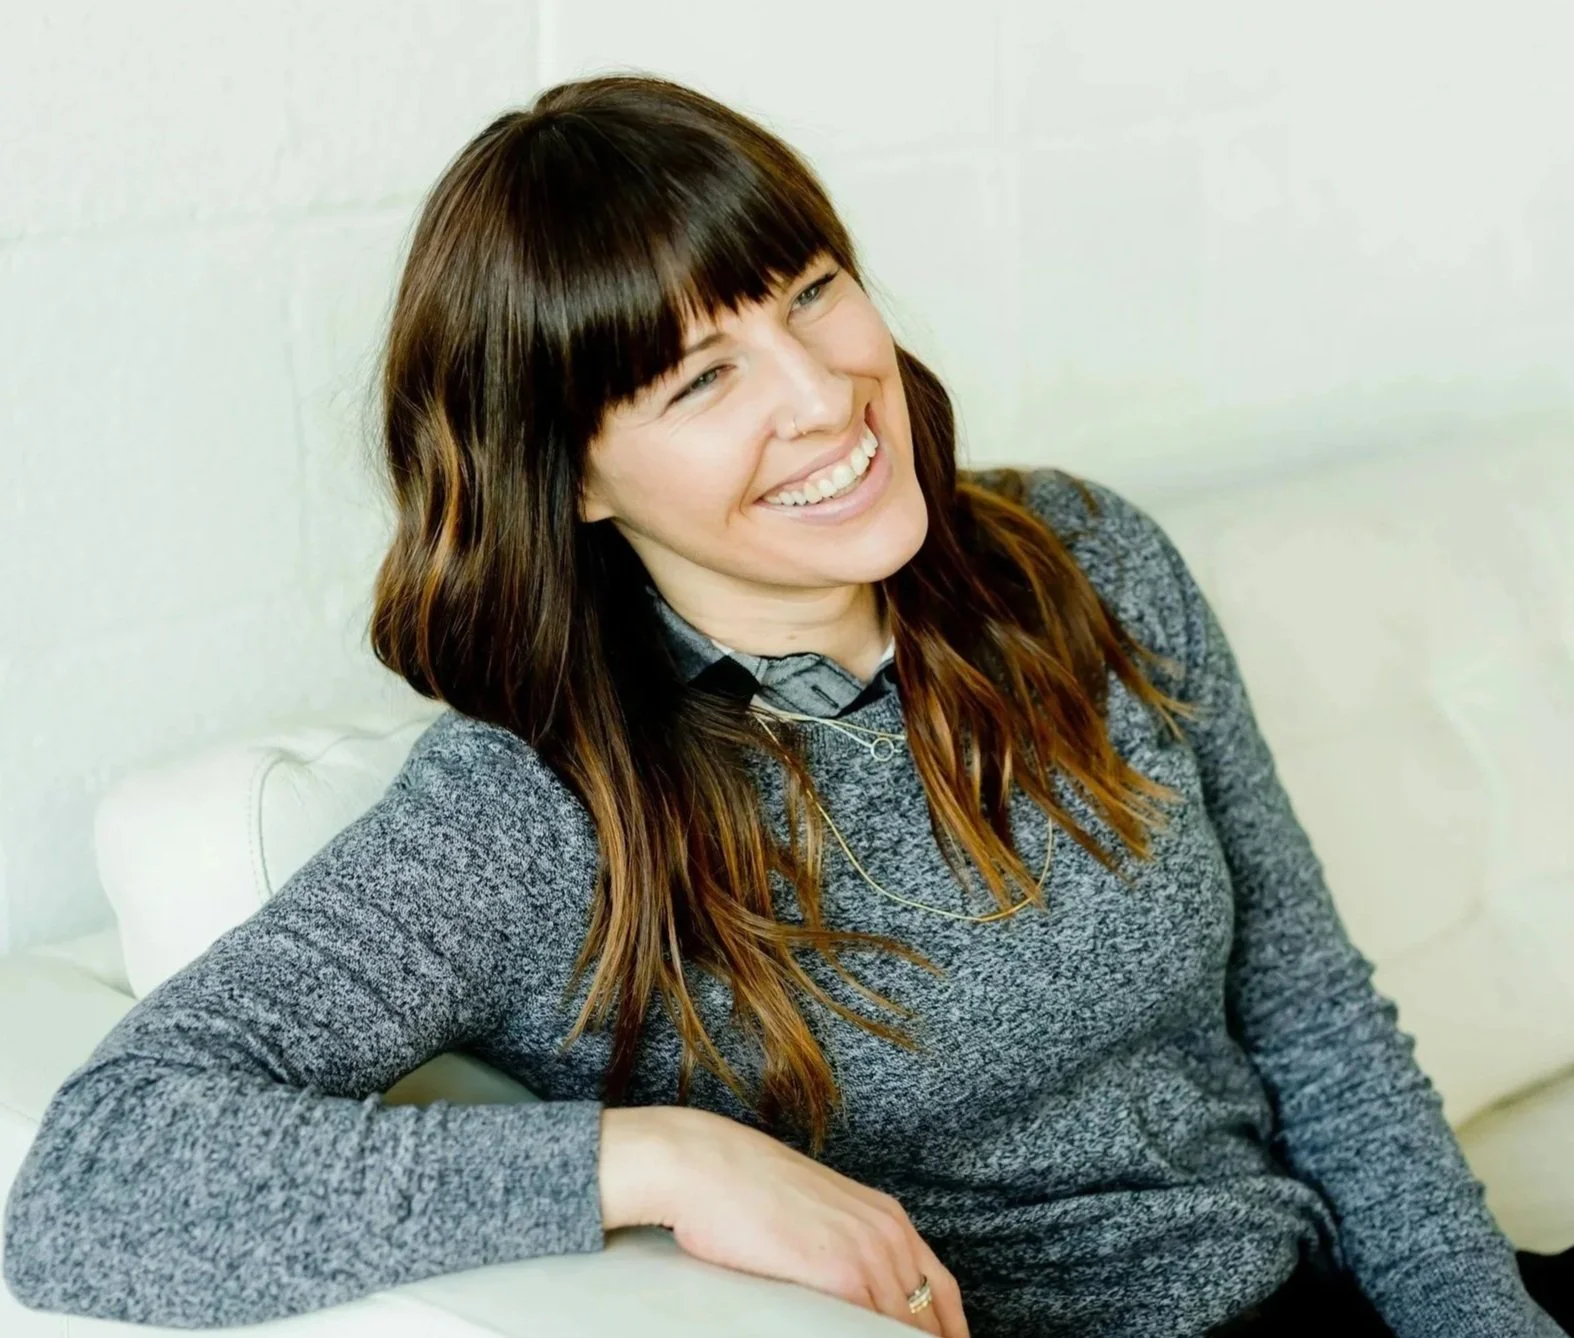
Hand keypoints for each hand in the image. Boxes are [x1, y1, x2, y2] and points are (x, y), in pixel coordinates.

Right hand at [600, 1105, 968, 1336]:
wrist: (707, 1165)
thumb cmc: (746, 1188)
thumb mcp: (816, 1210)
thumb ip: (845, 1245)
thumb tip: (850, 1291)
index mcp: (887, 1216)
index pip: (942, 1291)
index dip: (948, 1332)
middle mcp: (889, 1233)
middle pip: (932, 1317)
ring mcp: (869, 1254)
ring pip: (904, 1329)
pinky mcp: (842, 1275)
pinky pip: (870, 1332)